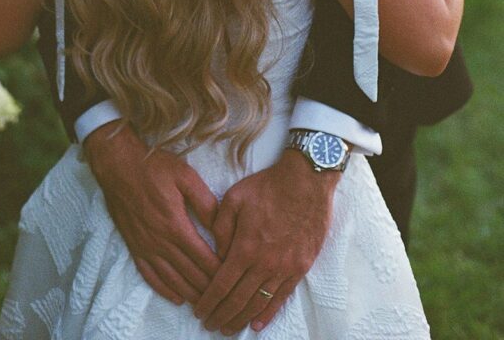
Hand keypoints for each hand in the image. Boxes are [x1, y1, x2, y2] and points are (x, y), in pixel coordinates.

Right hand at [84, 121, 221, 304]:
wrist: (118, 165)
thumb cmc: (153, 167)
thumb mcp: (185, 176)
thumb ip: (205, 201)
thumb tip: (220, 225)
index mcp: (176, 225)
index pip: (204, 258)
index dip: (220, 271)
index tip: (233, 278)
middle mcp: (160, 242)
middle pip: (190, 274)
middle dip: (209, 288)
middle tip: (225, 296)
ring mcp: (146, 247)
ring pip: (172, 280)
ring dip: (190, 293)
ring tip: (206, 303)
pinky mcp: (134, 247)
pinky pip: (150, 276)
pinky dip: (165, 290)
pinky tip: (177, 297)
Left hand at [193, 149, 337, 334]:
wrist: (306, 181)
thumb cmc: (268, 186)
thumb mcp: (234, 198)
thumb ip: (220, 228)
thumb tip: (217, 254)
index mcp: (244, 246)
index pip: (221, 284)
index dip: (209, 302)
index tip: (199, 311)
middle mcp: (263, 263)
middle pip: (238, 299)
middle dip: (221, 315)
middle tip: (210, 325)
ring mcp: (284, 267)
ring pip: (259, 303)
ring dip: (242, 319)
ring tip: (229, 328)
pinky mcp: (300, 267)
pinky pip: (282, 297)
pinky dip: (268, 313)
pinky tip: (257, 324)